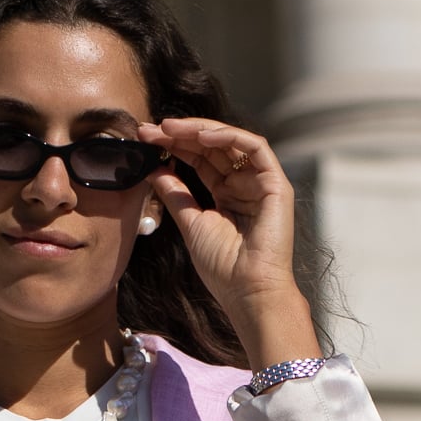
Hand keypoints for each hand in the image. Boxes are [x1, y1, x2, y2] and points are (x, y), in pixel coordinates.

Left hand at [142, 117, 318, 368]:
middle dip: (181, 134)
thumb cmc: (224, 269)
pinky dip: (229, 137)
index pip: (199, 160)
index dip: (174, 146)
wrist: (249, 292)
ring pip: (232, 141)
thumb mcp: (191, 225)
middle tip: (150, 129)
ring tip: (170, 128)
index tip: (145, 139)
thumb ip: (176, 195)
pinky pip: (255, 147)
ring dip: (200, 130)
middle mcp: (244, 184)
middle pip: (212, 147)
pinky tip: (202, 137)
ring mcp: (261, 182)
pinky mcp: (276, 183)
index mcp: (226, 194)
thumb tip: (154, 170)